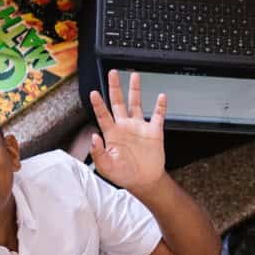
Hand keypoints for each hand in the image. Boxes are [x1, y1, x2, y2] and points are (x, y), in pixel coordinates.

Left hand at [89, 70, 167, 191]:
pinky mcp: (154, 131)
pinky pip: (158, 115)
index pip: (103, 114)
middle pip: (118, 102)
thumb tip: (94, 137)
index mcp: (112, 133)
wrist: (144, 181)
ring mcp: (139, 127)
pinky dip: (160, 106)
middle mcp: (125, 126)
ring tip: (134, 76)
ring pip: (136, 103)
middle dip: (115, 87)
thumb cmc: (123, 175)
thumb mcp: (105, 168)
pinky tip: (161, 96)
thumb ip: (98, 153)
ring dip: (135, 90)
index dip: (98, 104)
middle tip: (113, 73)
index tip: (93, 93)